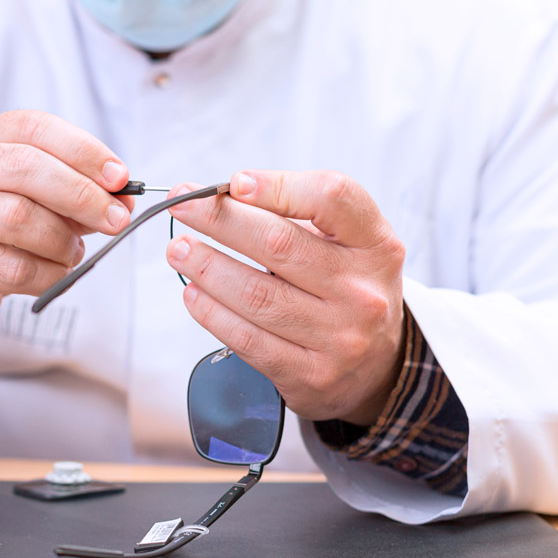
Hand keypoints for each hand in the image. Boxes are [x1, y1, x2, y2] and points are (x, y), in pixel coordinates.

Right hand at [0, 110, 133, 360]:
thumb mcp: (29, 198)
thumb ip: (73, 192)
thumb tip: (123, 198)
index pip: (34, 127)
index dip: (83, 149)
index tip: (120, 177)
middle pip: (28, 168)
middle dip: (83, 195)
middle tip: (116, 219)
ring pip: (20, 218)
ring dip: (63, 240)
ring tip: (72, 252)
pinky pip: (15, 266)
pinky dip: (49, 273)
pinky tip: (54, 273)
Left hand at [165, 171, 405, 425]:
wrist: (378, 367)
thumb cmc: (348, 289)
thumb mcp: (348, 245)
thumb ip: (299, 216)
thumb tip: (225, 196)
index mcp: (376, 246)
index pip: (332, 198)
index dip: (278, 185)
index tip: (234, 182)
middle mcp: (362, 291)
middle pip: (279, 244)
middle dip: (220, 220)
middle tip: (182, 207)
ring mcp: (339, 337)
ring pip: (256, 294)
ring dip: (206, 267)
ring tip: (179, 250)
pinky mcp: (311, 375)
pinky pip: (248, 339)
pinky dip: (212, 313)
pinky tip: (193, 294)